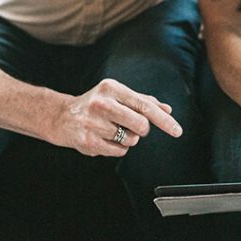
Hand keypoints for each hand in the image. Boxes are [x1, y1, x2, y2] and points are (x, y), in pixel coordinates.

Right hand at [51, 78, 181, 156]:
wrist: (62, 117)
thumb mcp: (117, 96)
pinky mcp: (88, 141)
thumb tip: (167, 109)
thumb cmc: (96, 105)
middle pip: (141, 125)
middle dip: (141, 130)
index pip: (145, 106)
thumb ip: (143, 101)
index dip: (164, 120)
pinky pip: (119, 151)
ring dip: (127, 139)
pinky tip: (104, 138)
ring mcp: (93, 123)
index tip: (177, 131)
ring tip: (111, 130)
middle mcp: (101, 103)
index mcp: (111, 88)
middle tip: (131, 126)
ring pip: (130, 140)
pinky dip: (117, 148)